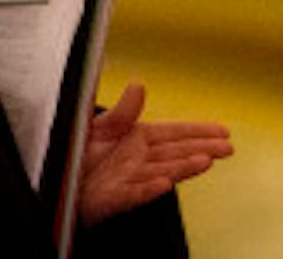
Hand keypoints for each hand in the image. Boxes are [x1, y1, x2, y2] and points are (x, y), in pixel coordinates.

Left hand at [75, 81, 233, 225]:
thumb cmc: (75, 156)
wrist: (54, 181)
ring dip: (183, 168)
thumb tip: (139, 84)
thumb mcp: (97, 125)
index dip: (199, 132)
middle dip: (202, 149)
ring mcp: (128, 181)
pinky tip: (165, 184)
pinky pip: (132, 194)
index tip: (223, 131)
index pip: (174, 134)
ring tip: (206, 161)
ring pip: (161, 172)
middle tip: (228, 148)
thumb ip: (121, 111)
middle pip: (175, 154)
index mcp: (136, 139)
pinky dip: (148, 190)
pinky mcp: (112, 200)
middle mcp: (137, 160)